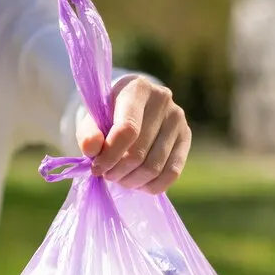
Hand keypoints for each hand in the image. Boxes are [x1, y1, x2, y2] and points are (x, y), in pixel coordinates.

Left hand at [76, 75, 191, 194]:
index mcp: (136, 89)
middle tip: (107, 175)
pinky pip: (172, 173)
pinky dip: (151, 186)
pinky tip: (137, 183)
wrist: (132, 107)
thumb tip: (92, 150)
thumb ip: (88, 133)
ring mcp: (178, 118)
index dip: (110, 156)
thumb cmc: (108, 114)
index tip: (96, 168)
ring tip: (119, 178)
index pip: (127, 130)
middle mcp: (162, 100)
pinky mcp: (186, 136)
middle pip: (138, 153)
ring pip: (154, 167)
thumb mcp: (92, 119)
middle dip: (117, 171)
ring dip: (131, 181)